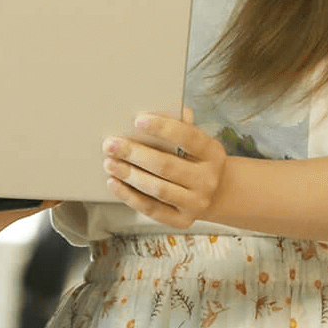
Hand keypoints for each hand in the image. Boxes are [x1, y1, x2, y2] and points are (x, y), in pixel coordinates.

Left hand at [103, 106, 228, 228]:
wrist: (217, 193)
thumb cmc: (197, 159)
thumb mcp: (197, 141)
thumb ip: (182, 125)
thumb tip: (165, 106)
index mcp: (213, 153)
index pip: (188, 137)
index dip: (163, 128)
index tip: (137, 120)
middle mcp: (208, 180)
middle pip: (167, 165)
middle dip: (135, 153)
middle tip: (111, 144)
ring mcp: (197, 203)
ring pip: (158, 189)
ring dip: (129, 175)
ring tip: (109, 163)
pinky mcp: (183, 221)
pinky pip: (153, 210)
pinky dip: (130, 197)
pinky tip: (114, 184)